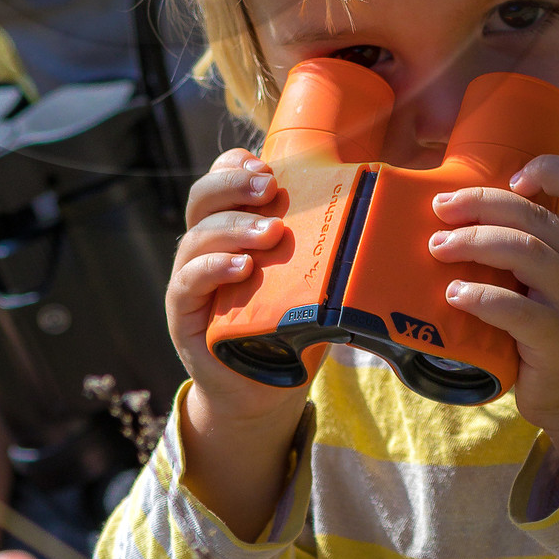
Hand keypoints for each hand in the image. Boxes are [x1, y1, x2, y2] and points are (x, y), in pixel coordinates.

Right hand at [166, 152, 297, 421]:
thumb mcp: (308, 281)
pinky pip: (189, 281)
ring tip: (271, 232)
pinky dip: (214, 267)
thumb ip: (321, 249)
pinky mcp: (184, 314)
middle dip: (234, 184)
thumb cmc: (289, 328)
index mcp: (231, 227)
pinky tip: (243, 268)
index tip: (268, 167)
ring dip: (234, 227)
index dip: (237, 166)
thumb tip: (374, 219)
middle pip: (203, 196)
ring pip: (197, 236)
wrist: (262, 392)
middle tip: (269, 186)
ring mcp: (190, 278)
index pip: (221, 179)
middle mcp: (204, 246)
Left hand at [426, 153, 558, 484]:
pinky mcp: (558, 339)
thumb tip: (462, 212)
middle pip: (534, 215)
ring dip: (473, 243)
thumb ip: (538, 244)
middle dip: (480, 204)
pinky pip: (515, 308)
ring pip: (524, 251)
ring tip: (438, 247)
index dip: (550, 170)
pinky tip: (454, 293)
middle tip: (441, 210)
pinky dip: (479, 296)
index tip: (512, 179)